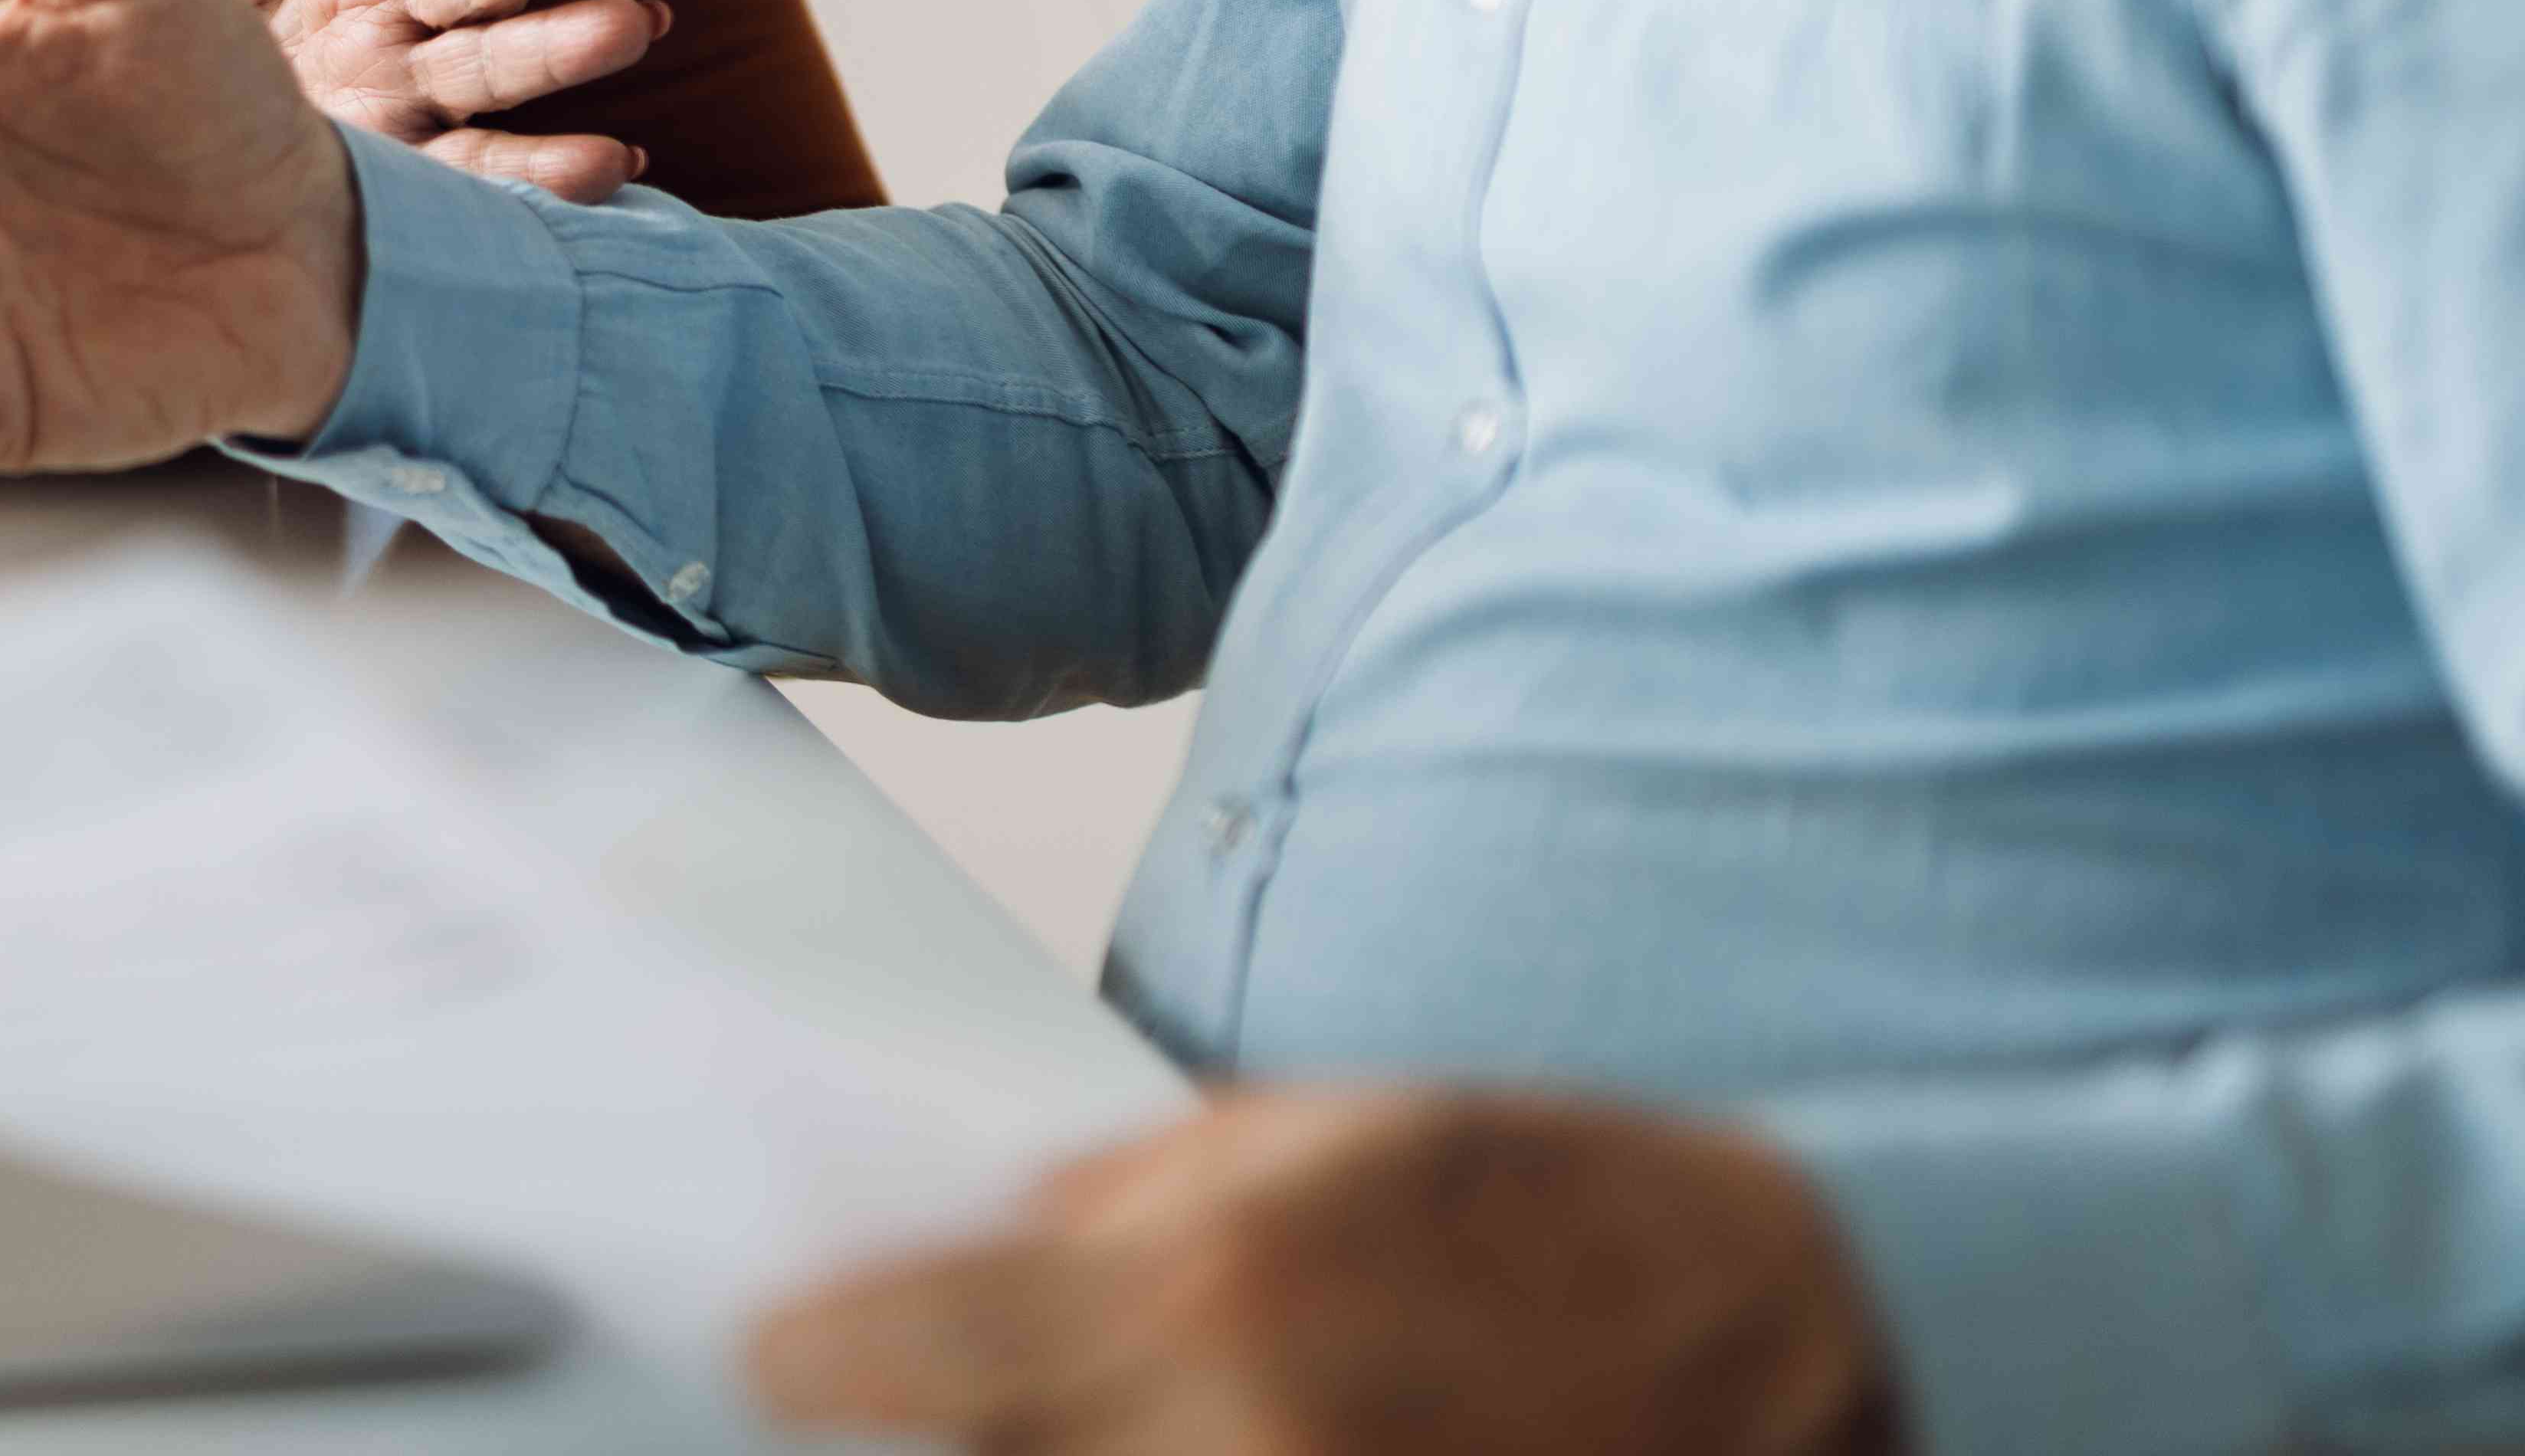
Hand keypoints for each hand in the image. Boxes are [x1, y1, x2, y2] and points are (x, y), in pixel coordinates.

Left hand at [749, 1085, 1903, 1455]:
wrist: (1795, 1340)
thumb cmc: (1568, 1219)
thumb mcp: (1340, 1137)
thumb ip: (1152, 1194)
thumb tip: (1001, 1234)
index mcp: (1214, 1294)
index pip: (924, 1345)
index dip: (818, 1354)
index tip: (768, 1348)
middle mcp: (1234, 1436)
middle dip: (926, 1429)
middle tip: (864, 1399)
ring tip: (1019, 1417)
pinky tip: (1136, 1438)